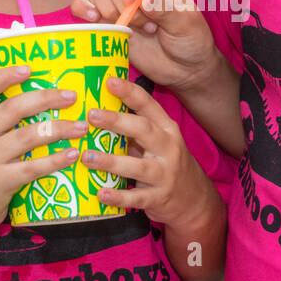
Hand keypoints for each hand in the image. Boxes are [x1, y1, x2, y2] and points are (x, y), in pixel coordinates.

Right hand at [0, 64, 86, 241]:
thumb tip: (42, 103)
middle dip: (46, 98)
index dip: (5, 75)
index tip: (30, 68)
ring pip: (27, 136)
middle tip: (72, 95)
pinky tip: (73, 154)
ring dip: (59, 128)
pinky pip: (32, 167)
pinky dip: (55, 159)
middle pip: (13, 108)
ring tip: (82, 126)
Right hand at [71, 0, 221, 93]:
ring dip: (106, 10)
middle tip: (148, 27)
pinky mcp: (106, 25)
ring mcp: (119, 8)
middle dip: (124, 7)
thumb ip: (167, 9)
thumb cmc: (191, 42)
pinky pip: (84, 8)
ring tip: (128, 30)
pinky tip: (93, 22)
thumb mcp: (186, 24)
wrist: (185, 70)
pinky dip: (82, 10)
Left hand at [81, 75, 218, 230]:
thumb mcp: (157, 141)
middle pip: (144, 130)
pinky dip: (118, 196)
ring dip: (111, 161)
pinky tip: (101, 193)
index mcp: (166, 129)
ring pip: (138, 166)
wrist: (193, 199)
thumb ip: (134, 128)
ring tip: (86, 157)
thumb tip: (97, 109)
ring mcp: (165, 174)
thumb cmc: (165, 163)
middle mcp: (168, 148)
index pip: (148, 105)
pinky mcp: (159, 197)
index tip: (109, 81)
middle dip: (116, 121)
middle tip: (91, 115)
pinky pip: (137, 198)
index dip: (130, 92)